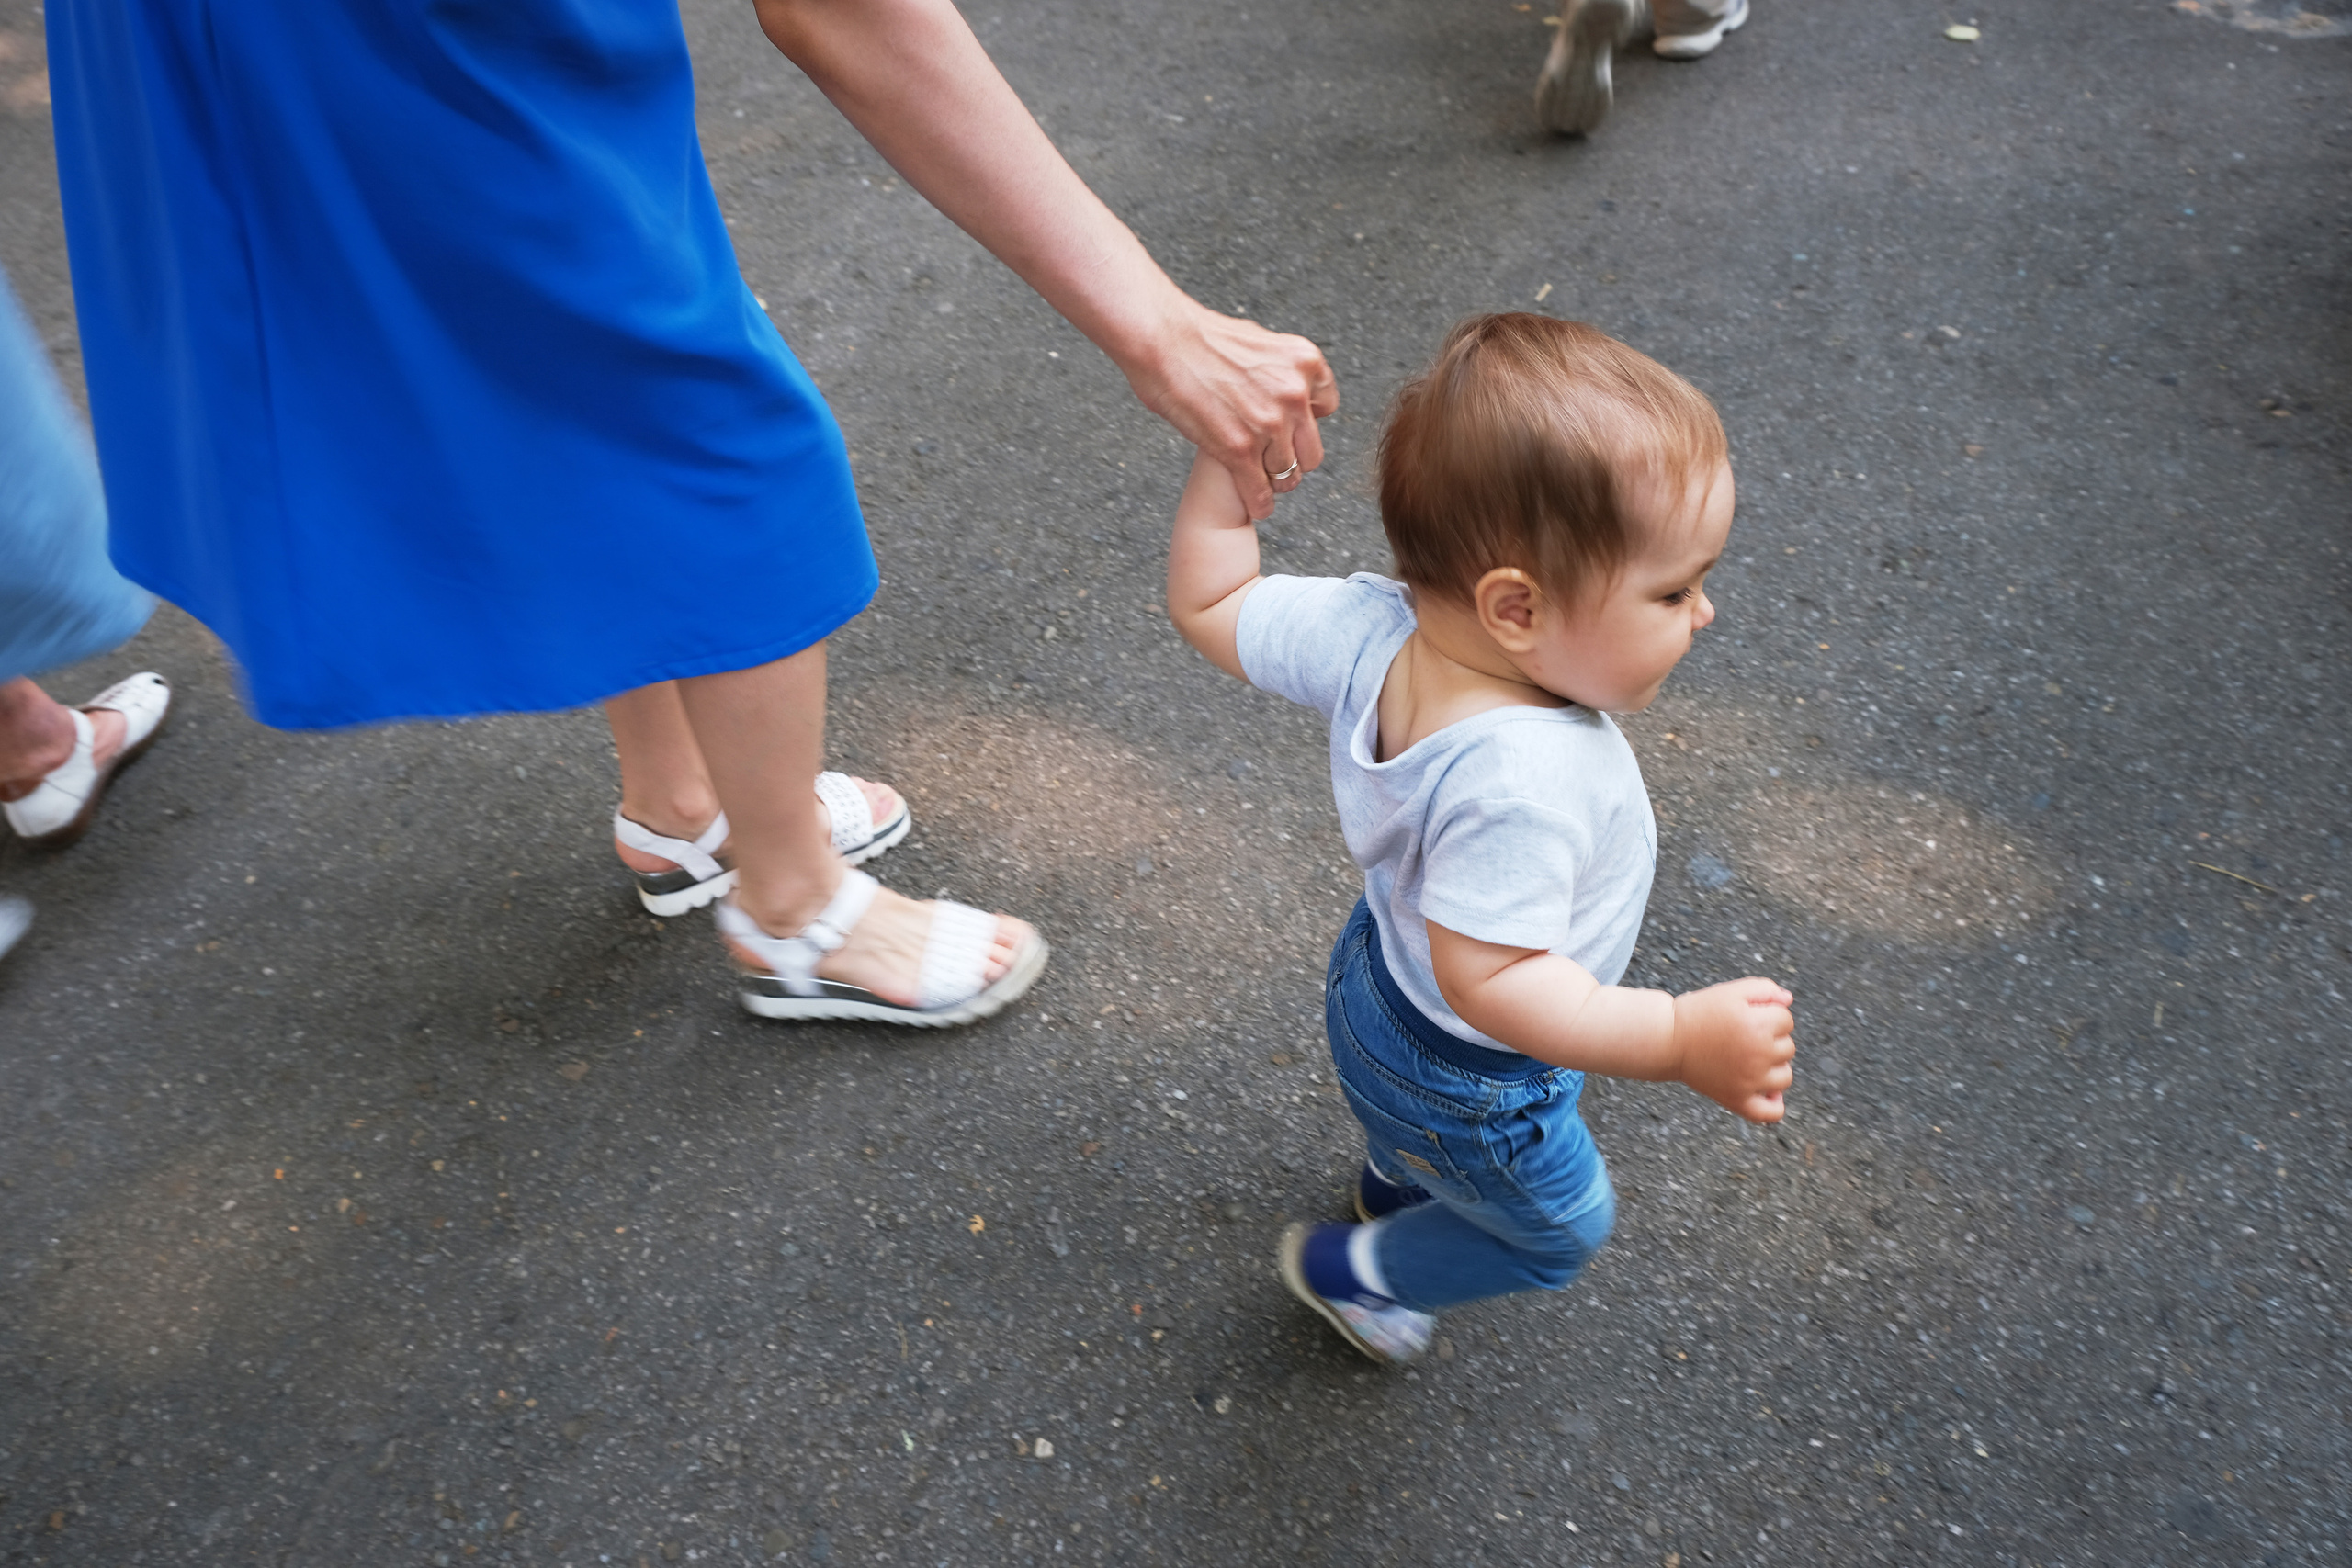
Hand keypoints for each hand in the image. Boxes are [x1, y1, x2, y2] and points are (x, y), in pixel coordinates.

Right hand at [1125, 299, 1337, 519]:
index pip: (1326, 408)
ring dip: (1273, 481)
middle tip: (1272, 460)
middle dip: (1292, 457)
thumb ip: (1280, 365)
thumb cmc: (1198, 336)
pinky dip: (1259, 503)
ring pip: (1288, 475)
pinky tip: (1255, 504)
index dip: (1303, 420)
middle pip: (1312, 451)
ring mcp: (1269, 424)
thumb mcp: (1259, 340)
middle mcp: (1294, 394)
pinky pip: (1260, 492)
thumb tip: (1290, 380)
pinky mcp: (1239, 450)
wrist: (1161, 339)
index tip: (1288, 427)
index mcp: (1305, 363)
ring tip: (1259, 481)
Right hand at [1670, 978, 1795, 1122]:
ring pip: (1785, 1076)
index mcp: (1759, 1025)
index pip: (1786, 1020)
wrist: (1669, 1039)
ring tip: (1750, 1060)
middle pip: (1788, 1047)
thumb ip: (1765, 989)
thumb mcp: (1731, 991)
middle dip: (1771, 1038)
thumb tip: (1788, 1000)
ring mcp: (1749, 1081)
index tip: (1746, 1016)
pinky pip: (1770, 1113)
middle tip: (1742, 1036)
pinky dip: (1774, 1105)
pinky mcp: (1737, 1099)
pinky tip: (1767, 1093)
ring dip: (1774, 1067)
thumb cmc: (1699, 1012)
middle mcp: (1758, 1054)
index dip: (1768, 1014)